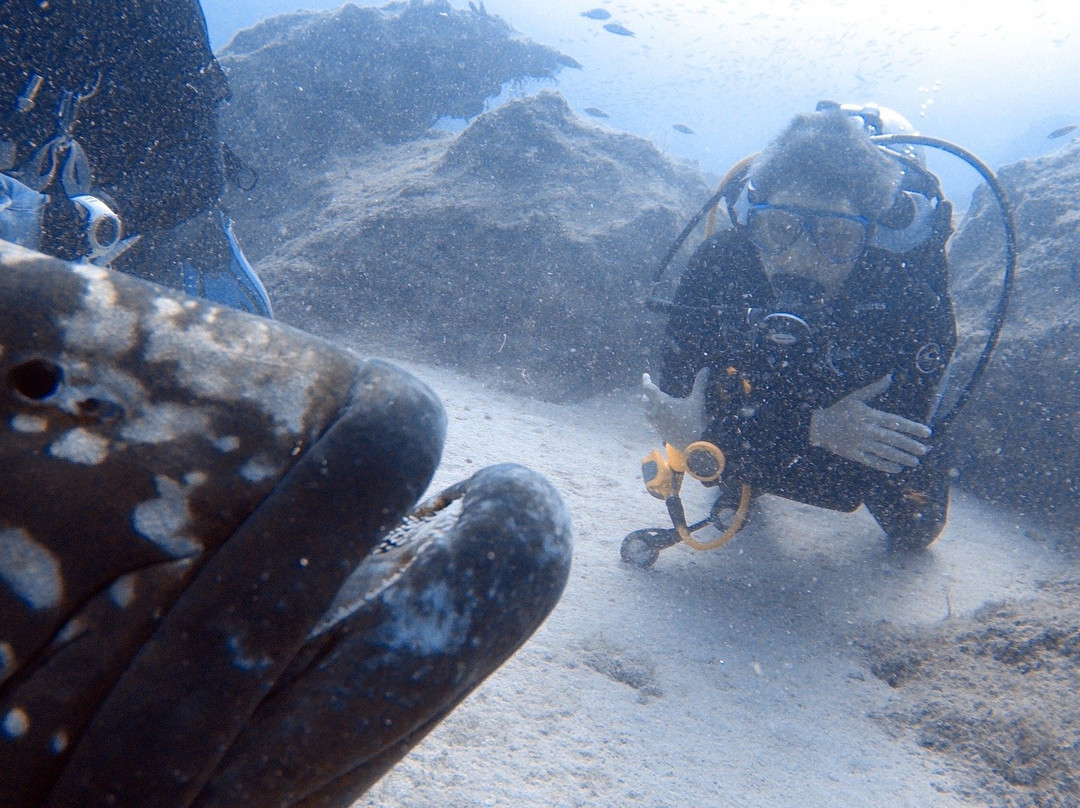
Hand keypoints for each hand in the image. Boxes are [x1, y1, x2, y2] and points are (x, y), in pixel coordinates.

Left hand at [641, 367, 708, 448]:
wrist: (693, 445)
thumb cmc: (695, 422)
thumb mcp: (698, 401)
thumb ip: (700, 384)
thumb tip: (706, 369)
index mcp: (663, 403)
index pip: (649, 389)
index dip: (646, 381)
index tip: (645, 375)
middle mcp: (656, 413)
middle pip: (645, 401)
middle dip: (646, 393)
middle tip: (648, 388)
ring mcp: (656, 423)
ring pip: (646, 412)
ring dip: (647, 405)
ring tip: (649, 401)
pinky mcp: (659, 432)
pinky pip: (651, 421)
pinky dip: (651, 415)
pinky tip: (657, 416)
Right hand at [809, 374, 931, 473]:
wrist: (818, 426)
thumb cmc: (839, 410)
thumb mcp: (856, 397)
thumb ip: (875, 389)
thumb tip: (890, 376)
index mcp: (870, 415)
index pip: (896, 423)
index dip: (913, 428)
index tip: (927, 433)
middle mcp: (867, 430)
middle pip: (893, 439)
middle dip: (910, 445)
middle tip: (924, 450)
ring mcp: (860, 444)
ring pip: (885, 452)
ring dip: (901, 457)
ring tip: (915, 461)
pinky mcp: (854, 455)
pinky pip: (872, 462)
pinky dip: (885, 466)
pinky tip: (897, 468)